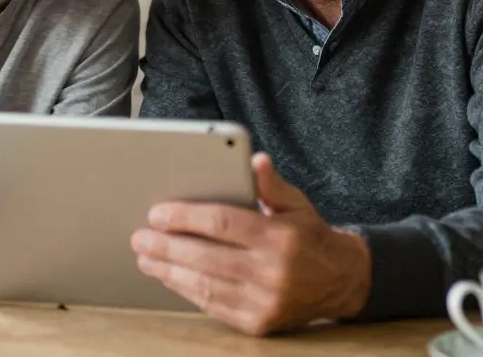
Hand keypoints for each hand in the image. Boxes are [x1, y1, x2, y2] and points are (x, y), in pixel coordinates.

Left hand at [130, 153, 371, 335]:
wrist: (342, 282)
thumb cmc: (311, 237)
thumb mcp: (298, 204)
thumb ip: (272, 185)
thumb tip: (254, 160)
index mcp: (280, 237)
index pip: (223, 223)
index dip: (186, 217)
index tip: (158, 213)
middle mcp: (272, 272)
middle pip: (207, 256)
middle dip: (168, 246)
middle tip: (141, 237)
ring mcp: (265, 302)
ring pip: (206, 285)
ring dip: (170, 271)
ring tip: (147, 257)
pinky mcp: (259, 323)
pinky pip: (214, 306)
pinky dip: (188, 290)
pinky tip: (170, 277)